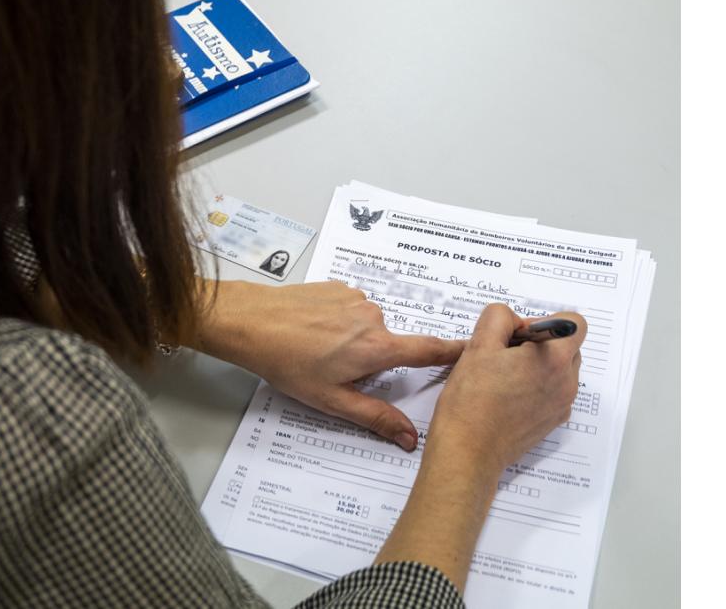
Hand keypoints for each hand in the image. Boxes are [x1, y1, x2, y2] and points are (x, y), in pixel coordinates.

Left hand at [192, 280, 463, 450]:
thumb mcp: (332, 400)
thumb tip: (410, 438)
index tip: (475, 350)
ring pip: (366, 327)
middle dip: (371, 360)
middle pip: (389, 345)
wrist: (250, 322)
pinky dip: (337, 322)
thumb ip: (375, 418)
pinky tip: (312, 330)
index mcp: (378, 347)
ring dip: (351, 340)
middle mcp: (373, 317)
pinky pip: (349, 309)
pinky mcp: (338, 286)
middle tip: (335, 371)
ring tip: (316, 349)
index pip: (428, 350)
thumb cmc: (287, 363)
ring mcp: (355, 298)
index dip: (454, 352)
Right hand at [372, 304, 586, 590]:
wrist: (468, 452)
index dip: (543, 321)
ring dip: (536, 366)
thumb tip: (511, 320)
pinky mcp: (551, 422)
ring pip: (558, 370)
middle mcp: (567, 382)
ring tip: (501, 378)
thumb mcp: (478, 346)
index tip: (516, 334)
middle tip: (503, 355)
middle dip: (539, 343)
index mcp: (554, 359)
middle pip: (567, 346)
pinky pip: (551, 393)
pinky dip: (533, 388)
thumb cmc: (471, 401)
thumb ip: (498, 318)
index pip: (573, 322)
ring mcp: (561, 405)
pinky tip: (504, 397)